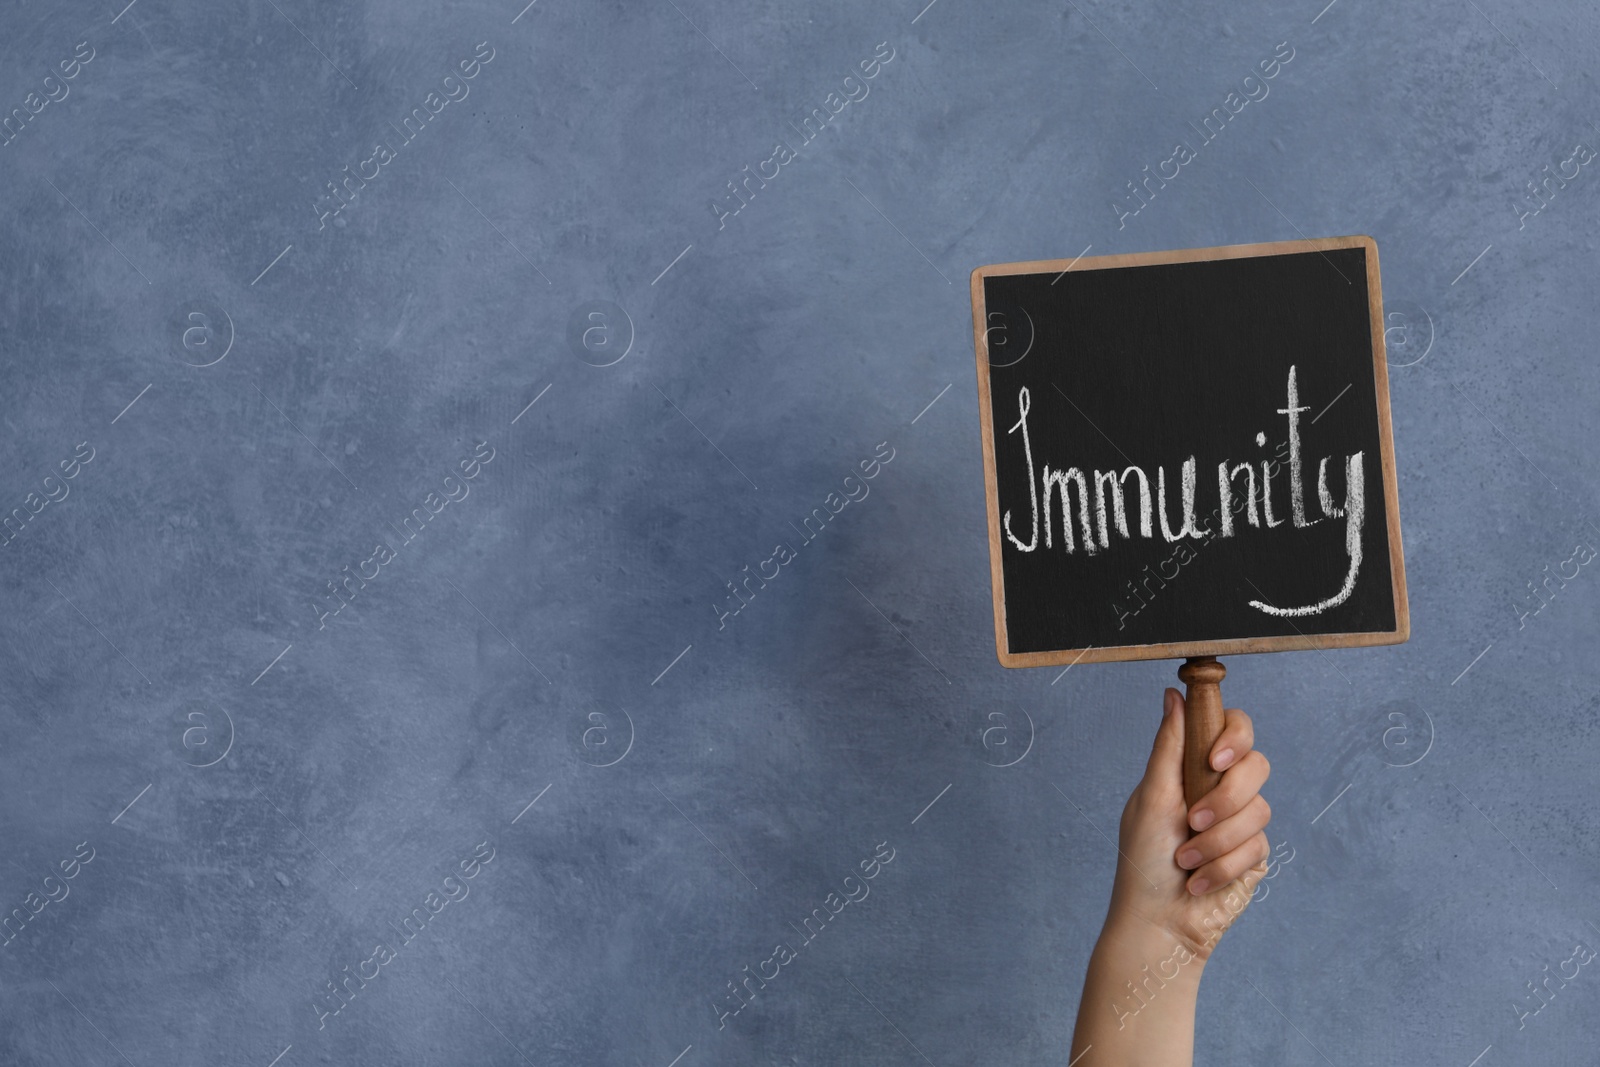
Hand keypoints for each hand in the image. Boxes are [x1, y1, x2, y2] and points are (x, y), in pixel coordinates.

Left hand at [1104, 686, 1272, 961]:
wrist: (1157, 921)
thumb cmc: (1142, 859)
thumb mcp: (1151, 797)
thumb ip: (1168, 746)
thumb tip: (1173, 694)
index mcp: (1193, 769)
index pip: (1234, 729)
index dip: (1234, 736)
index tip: (1214, 760)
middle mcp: (1221, 790)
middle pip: (1257, 765)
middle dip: (1225, 797)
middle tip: (1192, 821)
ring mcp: (1241, 823)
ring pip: (1258, 810)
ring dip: (1216, 841)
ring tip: (1185, 860)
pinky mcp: (1254, 856)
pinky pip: (1257, 847)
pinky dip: (1222, 866)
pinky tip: (1198, 882)